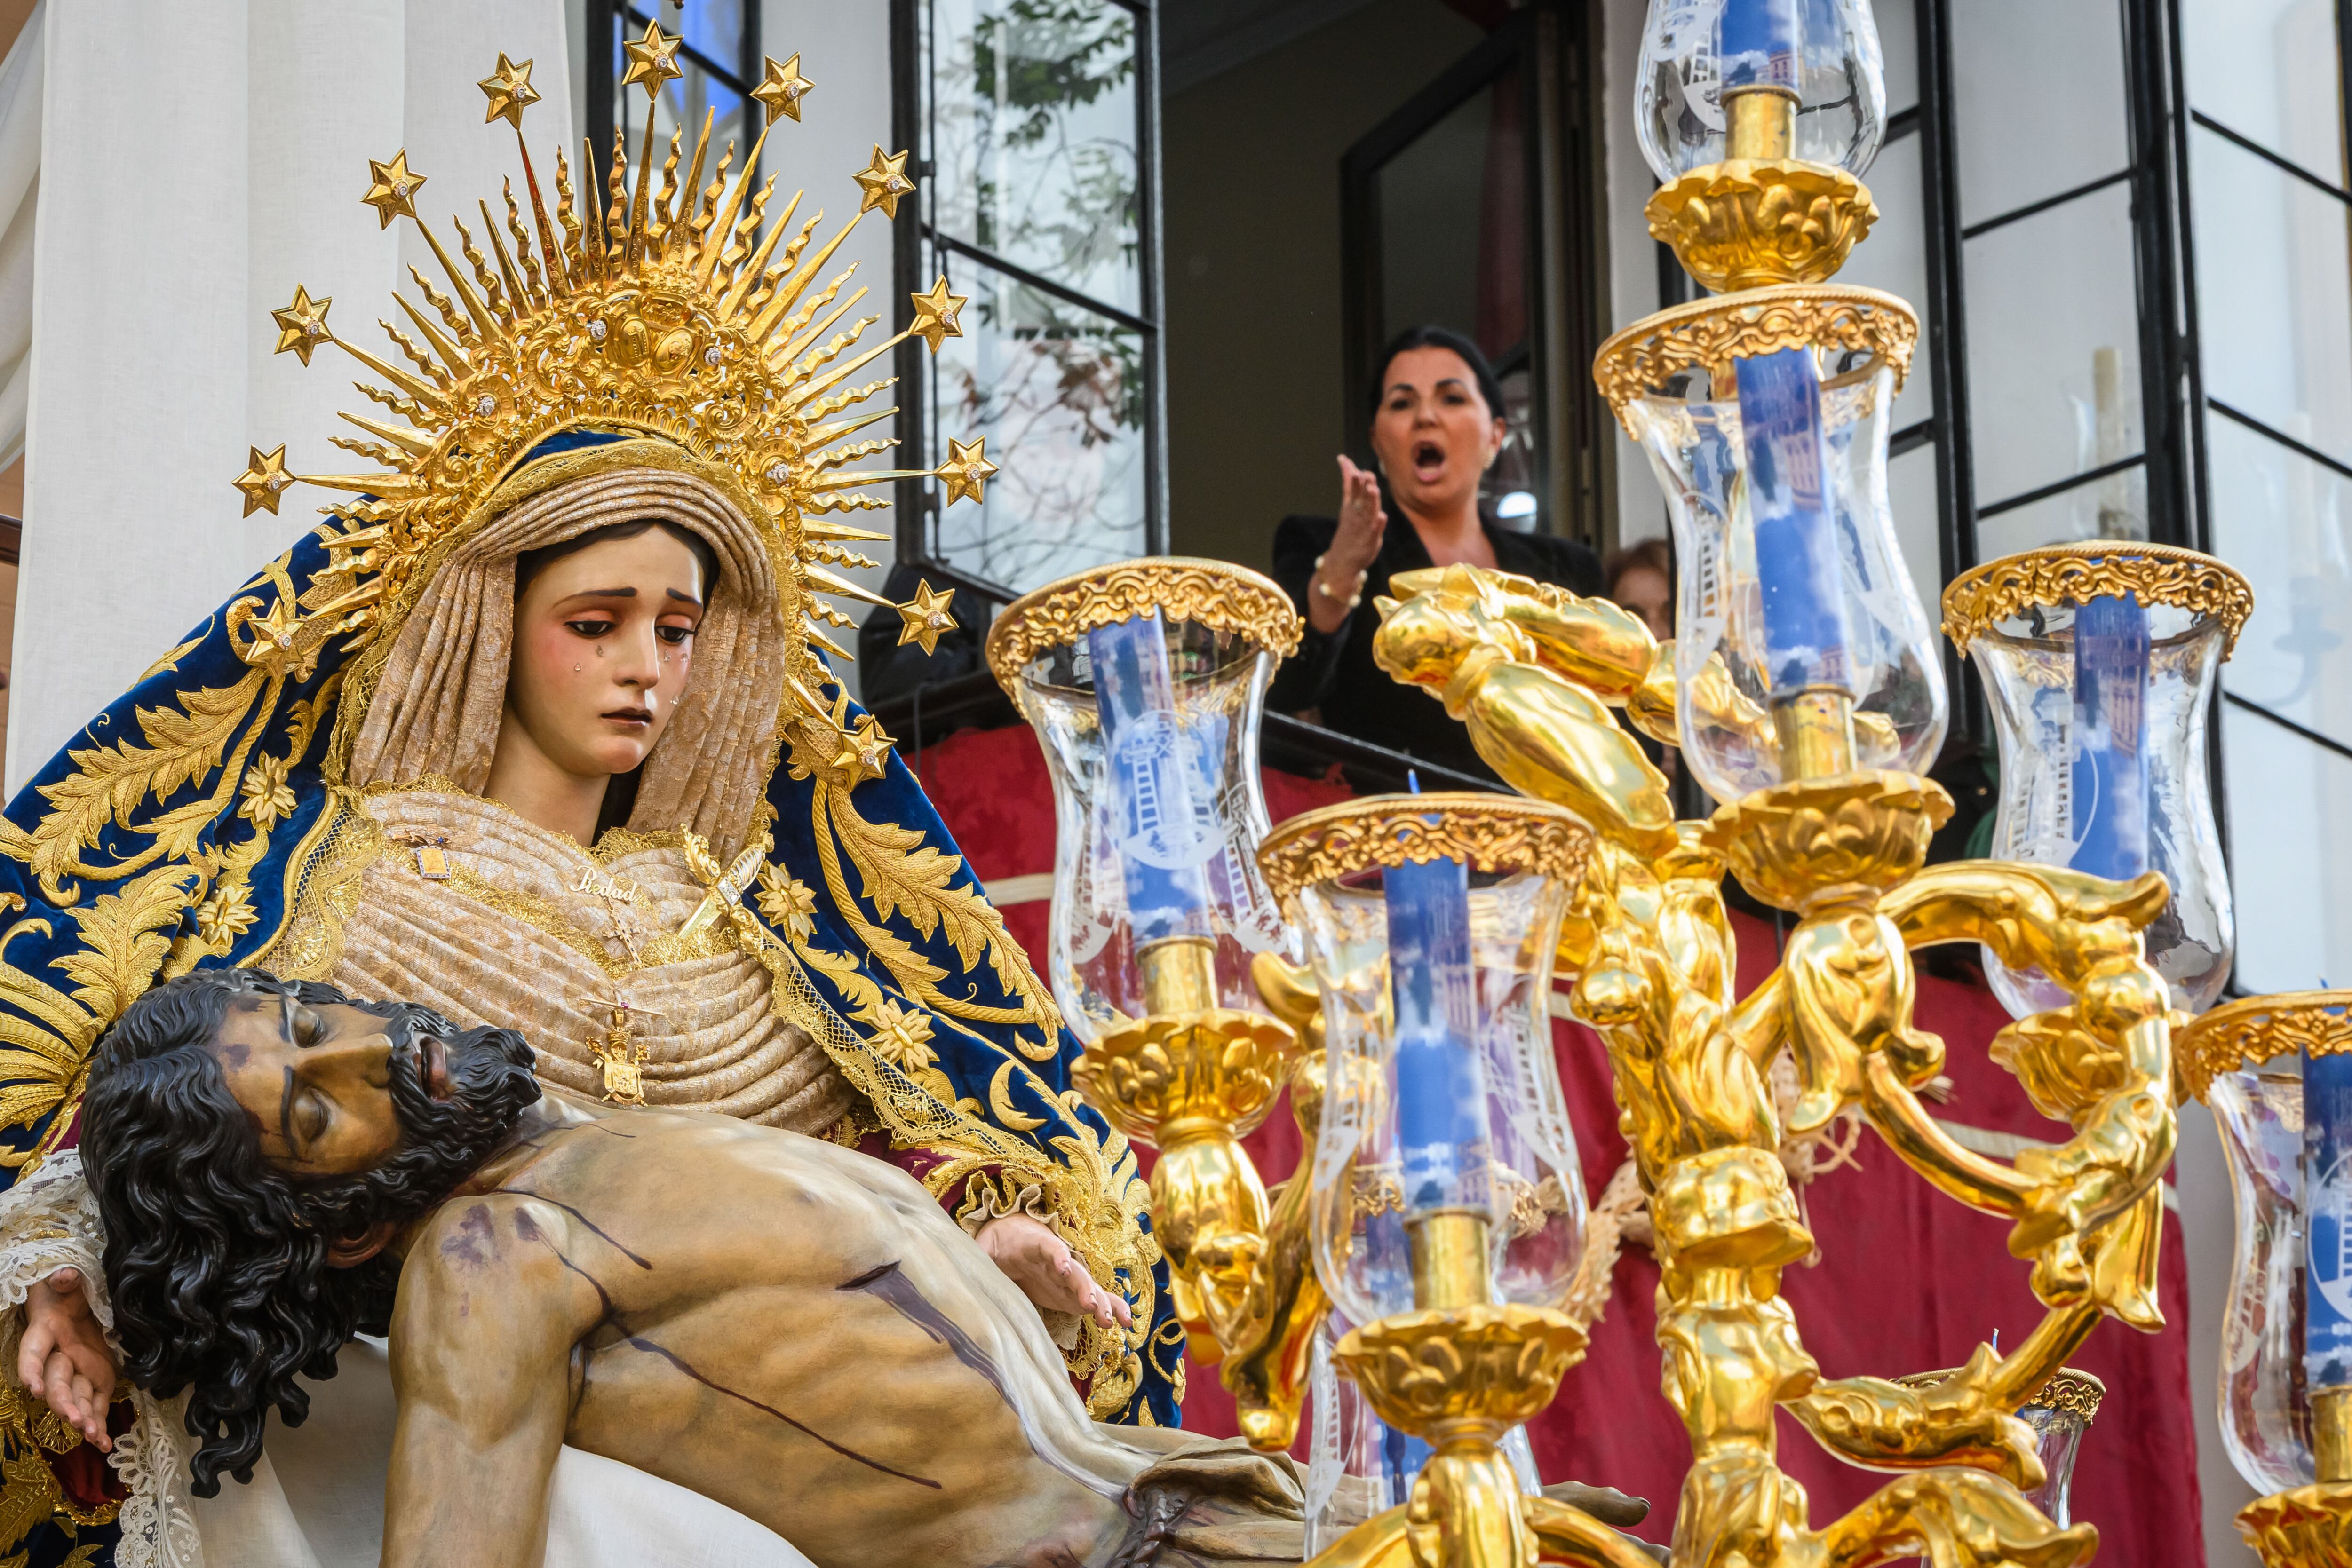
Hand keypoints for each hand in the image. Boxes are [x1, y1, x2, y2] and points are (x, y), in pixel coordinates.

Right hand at [18, 1267, 116, 1449]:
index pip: (34, 1351)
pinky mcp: (96, 1377)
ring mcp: (76, 1369)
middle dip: (63, 1402)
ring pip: (75, 1398)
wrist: (79, 1298)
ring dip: (83, 1419)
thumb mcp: (65, 1277)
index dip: (30, 1369)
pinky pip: (95, 1402)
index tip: (33, 1388)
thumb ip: (65, 1279)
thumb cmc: (67, 1287)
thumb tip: (66, 1276)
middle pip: (56, 1382)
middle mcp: (58, 1355)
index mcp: (47, 1330)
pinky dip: (99, 1423)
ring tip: (93, 1438)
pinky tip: (104, 1444)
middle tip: (74, 1420)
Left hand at [976, 1215, 1132, 1331]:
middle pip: (1075, 1271)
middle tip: (1093, 1305)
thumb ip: (976, 1255)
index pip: (1049, 1248)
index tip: (1064, 1267)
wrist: (1010, 1238)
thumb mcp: (982, 1246)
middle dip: (1085, 1288)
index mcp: (1035, 1243)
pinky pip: (1095, 1300)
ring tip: (1118, 1322)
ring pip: (1090, 1287)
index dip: (1057, 1256)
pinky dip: (1111, 1308)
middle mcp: (1058, 1259)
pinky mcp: (1071, 1293)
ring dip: (1104, 1303)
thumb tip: (960, 1265)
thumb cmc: (996, 1241)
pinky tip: (1126, 1323)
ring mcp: (1068, 1277)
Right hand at [1311, 456, 1387, 632]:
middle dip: (1361, 486)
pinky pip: (1376, 530)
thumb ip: (1351, 487)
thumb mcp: (1348, 507)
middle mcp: (1356, 515)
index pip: (1350, 487)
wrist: (1342, 562)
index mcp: (1349, 507)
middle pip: (1359, 497)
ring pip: (1368, 511)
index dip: (1349, 474)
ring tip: (1373, 490)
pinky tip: (1382, 517)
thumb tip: (1349, 466)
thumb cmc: (1349, 532)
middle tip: (1364, 474)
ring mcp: (1363, 527)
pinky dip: (1379, 524)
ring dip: (1370, 501)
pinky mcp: (1371, 539)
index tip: (1344, 460)